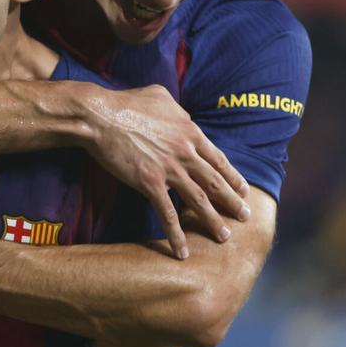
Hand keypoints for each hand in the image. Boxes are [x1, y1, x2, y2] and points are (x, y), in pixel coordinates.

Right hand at [82, 84, 249, 257]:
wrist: (100, 116)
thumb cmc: (126, 102)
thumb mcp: (160, 96)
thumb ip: (177, 109)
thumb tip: (182, 114)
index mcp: (190, 132)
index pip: (218, 159)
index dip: (232, 177)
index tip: (243, 190)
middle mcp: (185, 153)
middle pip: (215, 182)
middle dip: (232, 202)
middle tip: (245, 217)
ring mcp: (169, 170)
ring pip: (198, 200)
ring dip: (212, 221)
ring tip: (223, 236)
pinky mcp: (149, 183)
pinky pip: (166, 214)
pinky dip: (176, 234)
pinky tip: (182, 250)